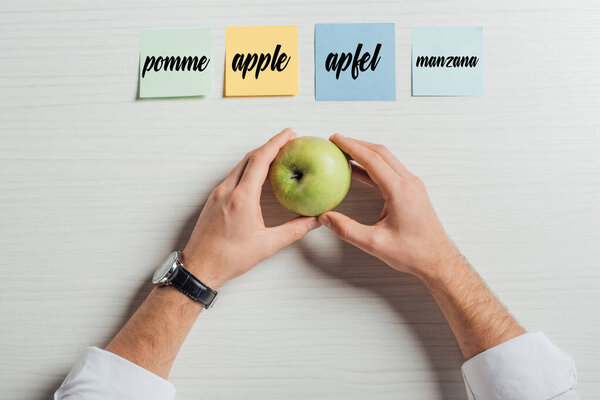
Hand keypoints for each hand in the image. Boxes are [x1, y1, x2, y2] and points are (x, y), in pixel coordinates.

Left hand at [182, 129, 319, 288]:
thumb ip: (294, 230)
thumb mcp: (267, 245)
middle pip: (250, 157)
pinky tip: (257, 175)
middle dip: (270, 146)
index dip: (276, 143)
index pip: (260, 160)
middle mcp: (227, 190)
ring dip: (258, 157)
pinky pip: (233, 176)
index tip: (290, 134)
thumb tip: (314, 221)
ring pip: (240, 166)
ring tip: (276, 156)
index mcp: (242, 198)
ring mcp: (217, 193)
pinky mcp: (213, 199)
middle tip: (288, 141)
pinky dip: (247, 169)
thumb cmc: (229, 258)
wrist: (199, 267)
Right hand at [318, 134, 457, 278]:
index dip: (351, 147)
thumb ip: (347, 230)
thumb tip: (325, 218)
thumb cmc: (412, 252)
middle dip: (357, 144)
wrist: (437, 259)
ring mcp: (412, 185)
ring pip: (387, 159)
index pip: (372, 160)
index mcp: (400, 191)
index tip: (335, 139)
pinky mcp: (412, 191)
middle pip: (380, 153)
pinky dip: (373, 164)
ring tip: (345, 152)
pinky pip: (391, 169)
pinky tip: (359, 169)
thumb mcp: (375, 244)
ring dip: (366, 152)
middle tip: (336, 141)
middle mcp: (408, 183)